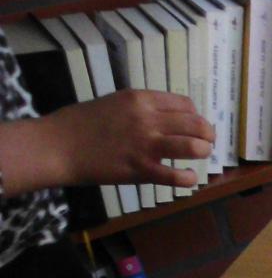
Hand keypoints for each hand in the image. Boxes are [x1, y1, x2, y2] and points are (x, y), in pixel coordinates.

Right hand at [40, 90, 214, 189]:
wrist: (57, 146)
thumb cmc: (81, 124)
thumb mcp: (113, 103)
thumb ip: (140, 109)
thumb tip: (166, 117)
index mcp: (139, 99)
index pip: (185, 104)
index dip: (196, 115)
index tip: (195, 124)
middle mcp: (147, 118)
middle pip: (196, 124)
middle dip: (207, 133)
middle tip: (207, 142)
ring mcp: (146, 144)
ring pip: (193, 146)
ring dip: (203, 151)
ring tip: (201, 156)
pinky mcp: (141, 169)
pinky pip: (177, 176)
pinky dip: (190, 179)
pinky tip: (189, 179)